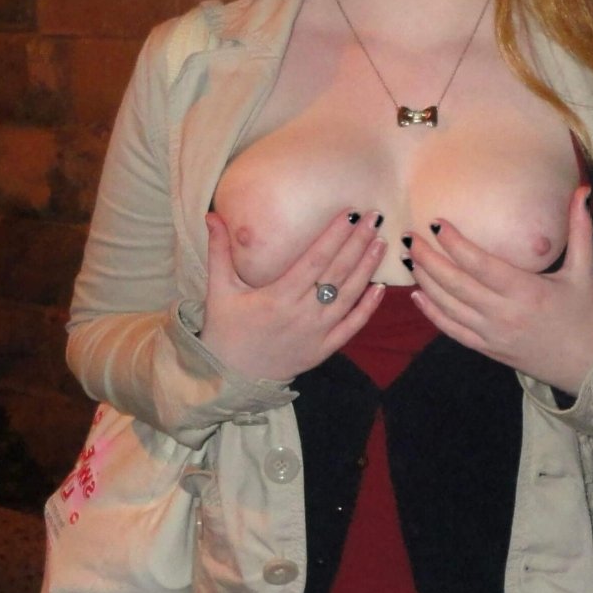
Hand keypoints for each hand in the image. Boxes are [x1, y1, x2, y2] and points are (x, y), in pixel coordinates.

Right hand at [200, 209, 388, 382]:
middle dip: (358, 243)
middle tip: (375, 218)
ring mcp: (316, 334)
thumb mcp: (218, 289)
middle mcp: (302, 314)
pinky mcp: (323, 350)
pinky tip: (380, 288)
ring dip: (367, 269)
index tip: (351, 214)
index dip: (335, 235)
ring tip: (381, 244)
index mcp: (278, 296)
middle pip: (337, 273)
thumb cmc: (225, 329)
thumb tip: (211, 215)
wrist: (230, 378)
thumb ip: (218, 251)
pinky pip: (351, 327)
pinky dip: (368, 308)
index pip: (315, 259)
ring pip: (349, 297)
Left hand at [408, 186, 592, 392]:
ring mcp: (492, 334)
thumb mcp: (584, 271)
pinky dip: (432, 314)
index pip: (481, 265)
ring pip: (449, 307)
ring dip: (426, 282)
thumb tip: (582, 190)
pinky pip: (452, 331)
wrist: (588, 365)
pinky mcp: (487, 348)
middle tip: (411, 237)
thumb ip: (580, 230)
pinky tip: (417, 296)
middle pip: (456, 284)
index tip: (437, 224)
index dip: (456, 244)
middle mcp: (504, 314)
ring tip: (411, 259)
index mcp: (527, 292)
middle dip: (429, 259)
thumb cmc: (585, 314)